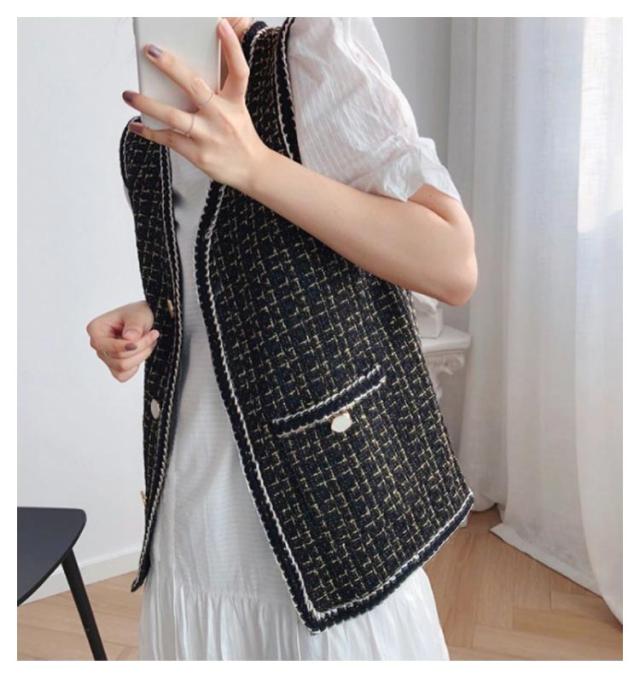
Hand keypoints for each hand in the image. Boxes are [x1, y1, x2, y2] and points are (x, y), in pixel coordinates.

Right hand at [86, 301, 159, 382]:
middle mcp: (97, 345)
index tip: (152, 334)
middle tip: (153, 335)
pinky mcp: (113, 366)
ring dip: (141, 356)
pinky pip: (123, 376)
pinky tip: (141, 352)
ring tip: (149, 342)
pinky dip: (136, 366)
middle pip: (119, 360)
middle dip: (141, 349)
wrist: (143, 319)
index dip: (134, 346)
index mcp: (96, 330)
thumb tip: (129, 338)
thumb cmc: (137, 314)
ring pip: (122, 369)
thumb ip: (134, 325)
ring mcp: (104, 357)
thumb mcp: (139, 314)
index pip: (112, 348)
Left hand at [122, 17, 266, 191]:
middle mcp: (222, 117)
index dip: (231, 47)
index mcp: (235, 102)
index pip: (238, 72)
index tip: (220, 24)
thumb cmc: (240, 135)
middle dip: (171, 67)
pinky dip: (150, 131)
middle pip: (195, 87)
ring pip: (174, 116)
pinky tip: (137, 125)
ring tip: (128, 95)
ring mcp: (209, 136)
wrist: (252, 170)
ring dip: (147, 103)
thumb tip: (200, 64)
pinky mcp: (198, 154)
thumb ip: (222, 86)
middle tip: (150, 50)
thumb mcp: (238, 108)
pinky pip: (168, 139)